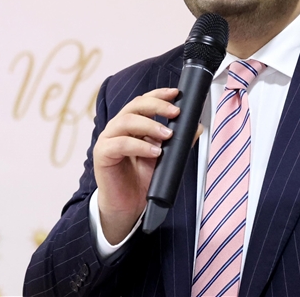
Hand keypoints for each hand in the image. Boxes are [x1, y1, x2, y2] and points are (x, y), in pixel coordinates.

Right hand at [93, 87, 179, 244]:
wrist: (127, 206)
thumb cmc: (141, 180)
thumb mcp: (165, 158)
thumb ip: (178, 142)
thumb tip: (197, 127)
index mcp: (132, 125)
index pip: (143, 101)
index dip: (159, 94)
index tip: (176, 94)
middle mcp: (118, 128)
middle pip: (134, 106)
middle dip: (157, 106)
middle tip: (175, 112)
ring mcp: (108, 139)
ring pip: (126, 121)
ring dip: (150, 125)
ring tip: (168, 135)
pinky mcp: (102, 154)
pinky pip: (120, 144)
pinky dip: (139, 145)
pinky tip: (154, 151)